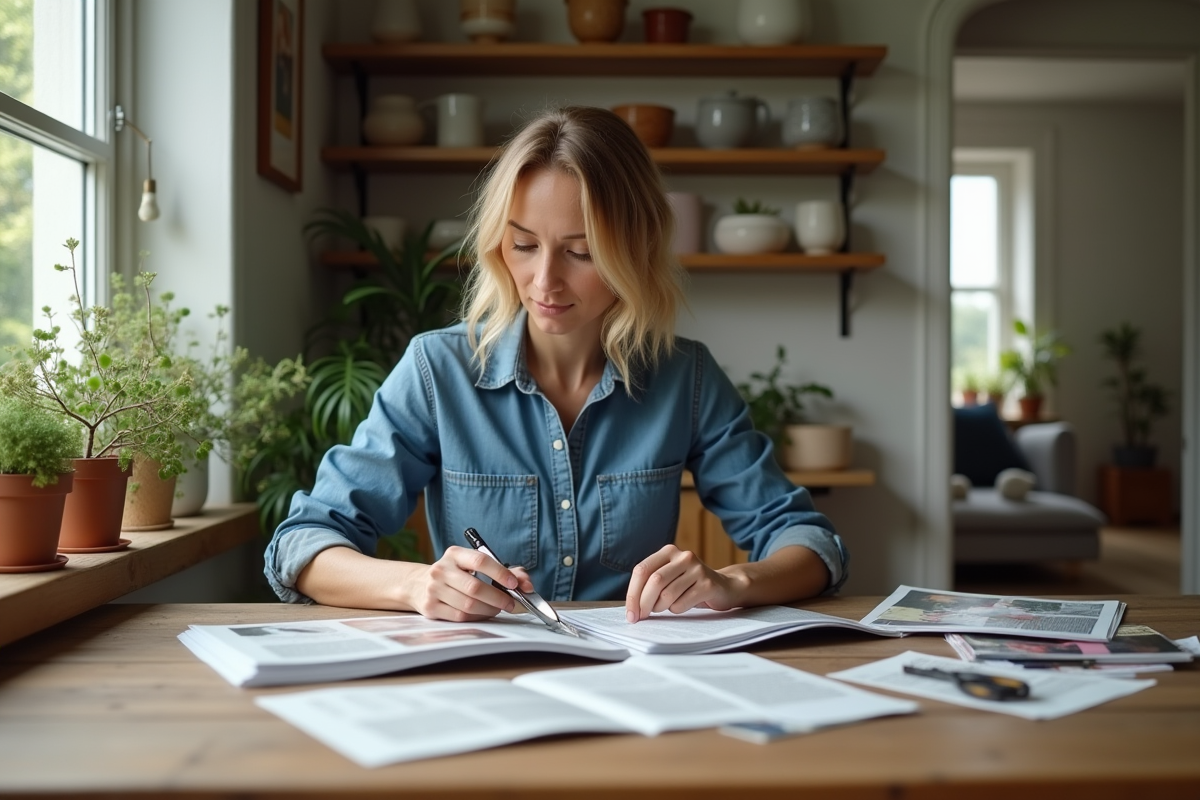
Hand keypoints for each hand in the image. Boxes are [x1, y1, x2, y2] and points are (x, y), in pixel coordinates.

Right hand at [408, 545, 534, 621]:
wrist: (419, 584)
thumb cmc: (455, 574)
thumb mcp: (473, 565)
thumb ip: (504, 571)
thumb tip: (525, 584)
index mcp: (454, 554)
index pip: (481, 561)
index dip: (500, 573)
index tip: (514, 584)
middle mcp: (441, 569)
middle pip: (475, 587)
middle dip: (498, 598)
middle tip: (511, 603)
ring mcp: (434, 589)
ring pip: (469, 605)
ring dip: (489, 610)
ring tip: (497, 608)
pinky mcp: (430, 608)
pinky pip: (460, 617)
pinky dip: (477, 618)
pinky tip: (482, 614)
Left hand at [625, 544, 745, 623]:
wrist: (723, 586)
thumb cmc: (688, 585)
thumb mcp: (669, 577)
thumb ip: (649, 584)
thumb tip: (631, 608)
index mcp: (668, 551)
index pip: (642, 570)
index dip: (632, 594)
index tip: (630, 614)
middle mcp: (683, 556)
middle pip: (654, 582)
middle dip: (643, 603)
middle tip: (641, 617)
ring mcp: (697, 569)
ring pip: (667, 594)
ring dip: (660, 608)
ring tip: (665, 608)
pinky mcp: (708, 584)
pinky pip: (682, 603)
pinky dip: (676, 610)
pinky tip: (682, 605)